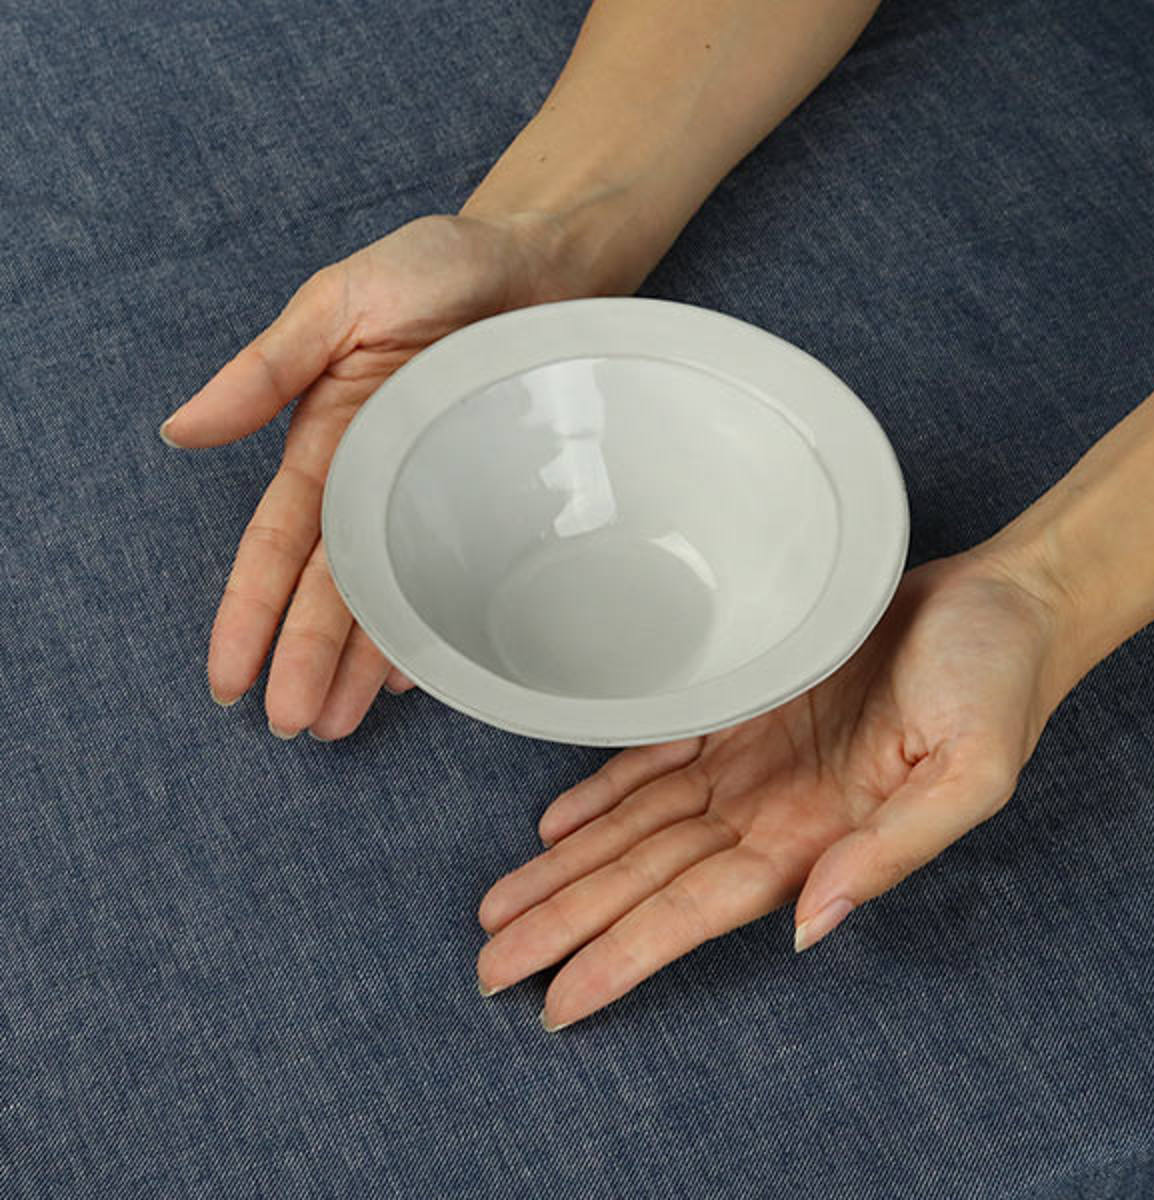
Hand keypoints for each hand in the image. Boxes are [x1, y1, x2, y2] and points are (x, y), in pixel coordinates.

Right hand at [161, 212, 589, 738]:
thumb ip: (266, 370)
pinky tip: (415, 677)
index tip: (229, 680)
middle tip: (295, 727)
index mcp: (329, 444)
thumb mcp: (339, 305)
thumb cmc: (438, 268)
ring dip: (360, 664)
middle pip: (330, 589)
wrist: (540, 266)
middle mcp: (375, 485)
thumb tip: (181, 432)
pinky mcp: (491, 504)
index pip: (277, 545)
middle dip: (304, 658)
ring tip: (338, 725)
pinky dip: (433, 626)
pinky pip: (456, 578)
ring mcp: (433, 499)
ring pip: (388, 598)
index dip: (248, 612)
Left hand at [476, 551, 1065, 1030]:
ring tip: (501, 909)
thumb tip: (811, 925)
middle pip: (645, 878)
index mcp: (817, 834)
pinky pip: (654, 760)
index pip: (695, 910)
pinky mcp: (740, 707)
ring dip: (568, 869)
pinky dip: (600, 795)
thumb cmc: (996, 679)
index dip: (623, 954)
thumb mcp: (968, 774)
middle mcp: (770, 807)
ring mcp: (750, 760)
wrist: (999, 603)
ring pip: (636, 828)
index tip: (557, 999)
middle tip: (489, 964)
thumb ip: (891, 854)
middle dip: (567, 923)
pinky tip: (556, 827)